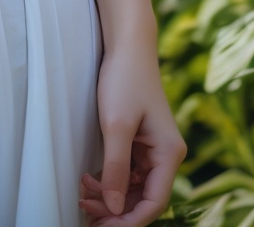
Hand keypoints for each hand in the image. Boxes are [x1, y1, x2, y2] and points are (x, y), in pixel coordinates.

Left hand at [79, 41, 187, 224]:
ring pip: (135, 188)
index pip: (154, 203)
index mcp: (169, 154)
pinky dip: (111, 180)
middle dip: (116, 210)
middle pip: (144, 199)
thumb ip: (116, 168)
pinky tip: (89, 180)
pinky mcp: (141, 142)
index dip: (129, 220)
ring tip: (83, 197)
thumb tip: (115, 208)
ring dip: (111, 197)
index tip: (102, 226)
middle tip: (85, 212)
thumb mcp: (116, 125)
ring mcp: (153, 149)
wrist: (126, 44)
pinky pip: (129, 173)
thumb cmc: (124, 79)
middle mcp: (166, 155)